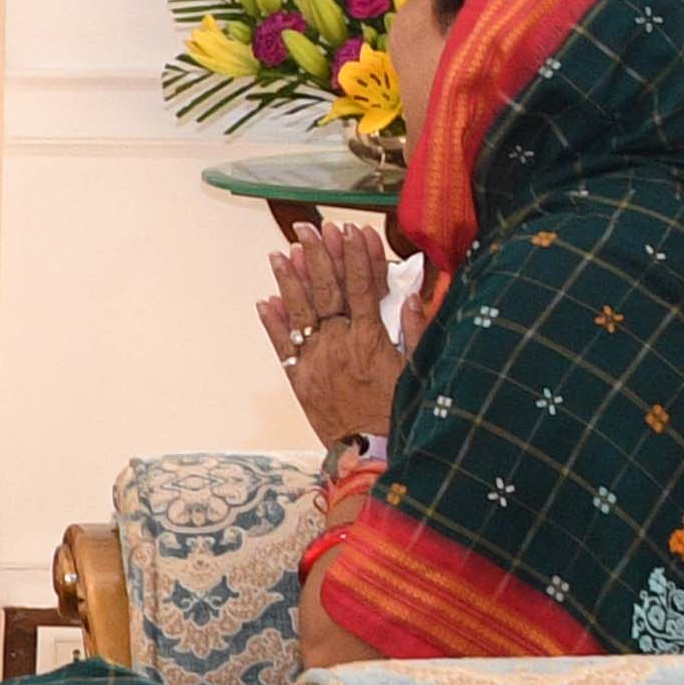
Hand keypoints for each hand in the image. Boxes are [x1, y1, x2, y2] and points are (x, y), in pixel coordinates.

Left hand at [256, 217, 402, 446]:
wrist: (371, 456)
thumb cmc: (400, 414)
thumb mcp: (418, 370)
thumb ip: (417, 330)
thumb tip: (412, 294)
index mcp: (371, 339)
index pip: (363, 286)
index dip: (357, 255)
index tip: (353, 229)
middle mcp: (339, 345)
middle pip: (326, 291)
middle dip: (319, 255)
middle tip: (309, 227)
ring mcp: (315, 362)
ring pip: (299, 312)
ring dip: (289, 280)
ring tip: (280, 252)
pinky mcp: (299, 381)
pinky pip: (282, 346)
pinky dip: (272, 323)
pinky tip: (265, 300)